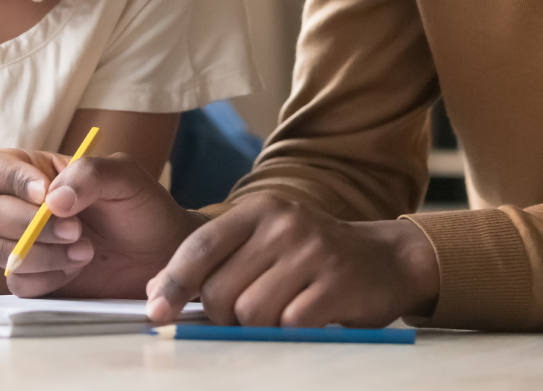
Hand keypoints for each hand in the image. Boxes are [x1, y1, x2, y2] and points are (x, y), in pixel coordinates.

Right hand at [0, 149, 203, 297]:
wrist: (162, 253)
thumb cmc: (142, 207)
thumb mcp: (125, 177)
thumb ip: (89, 174)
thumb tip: (50, 200)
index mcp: (38, 173)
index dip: (10, 180)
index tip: (44, 194)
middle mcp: (25, 207)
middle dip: (29, 224)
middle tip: (76, 230)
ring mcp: (28, 245)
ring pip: (0, 250)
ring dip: (43, 253)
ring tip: (86, 250)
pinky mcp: (36, 278)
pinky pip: (18, 282)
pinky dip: (47, 277)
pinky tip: (77, 269)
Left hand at [144, 195, 439, 327]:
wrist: (385, 259)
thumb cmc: (311, 258)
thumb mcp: (264, 242)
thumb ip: (217, 262)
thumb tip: (158, 294)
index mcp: (258, 210)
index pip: (200, 245)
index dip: (172, 282)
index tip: (156, 312)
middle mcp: (283, 223)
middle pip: (221, 291)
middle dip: (223, 316)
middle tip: (245, 315)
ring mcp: (311, 251)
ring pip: (250, 313)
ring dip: (257, 328)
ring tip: (281, 313)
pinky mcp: (336, 282)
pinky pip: (289, 325)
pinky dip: (290, 333)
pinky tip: (305, 318)